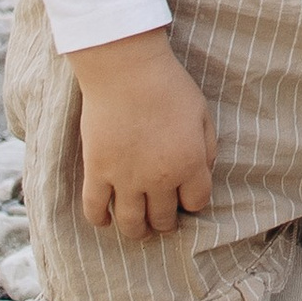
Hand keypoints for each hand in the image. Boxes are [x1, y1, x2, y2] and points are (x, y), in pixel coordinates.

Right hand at [71, 29, 214, 239]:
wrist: (126, 69)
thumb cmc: (168, 86)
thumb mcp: (203, 113)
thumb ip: (207, 148)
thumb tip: (202, 174)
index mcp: (189, 164)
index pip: (197, 203)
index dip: (193, 202)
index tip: (187, 198)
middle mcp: (158, 178)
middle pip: (164, 218)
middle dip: (166, 222)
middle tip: (163, 218)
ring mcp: (125, 178)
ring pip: (131, 223)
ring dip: (137, 231)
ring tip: (139, 229)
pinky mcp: (96, 171)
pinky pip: (94, 208)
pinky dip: (100, 220)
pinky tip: (106, 219)